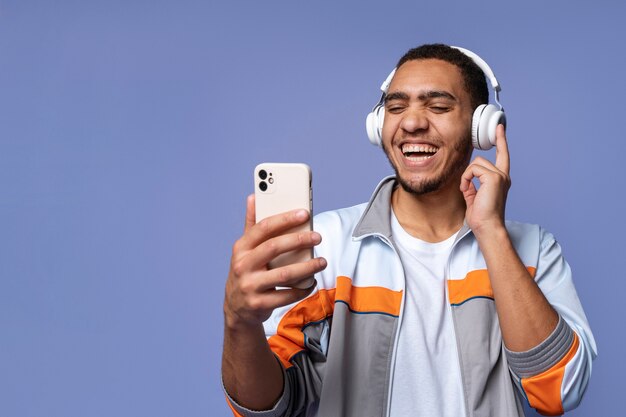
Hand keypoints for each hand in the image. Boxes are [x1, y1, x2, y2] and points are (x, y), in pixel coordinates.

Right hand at [224, 195, 326, 328]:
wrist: (237, 309)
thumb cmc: (246, 272)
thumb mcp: (244, 250)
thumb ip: (251, 224)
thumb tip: (253, 197)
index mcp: (241, 248)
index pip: (263, 228)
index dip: (285, 219)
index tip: (305, 213)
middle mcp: (243, 266)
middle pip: (274, 248)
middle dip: (299, 240)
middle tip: (317, 236)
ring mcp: (250, 286)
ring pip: (284, 274)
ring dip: (307, 267)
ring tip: (322, 261)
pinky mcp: (260, 304)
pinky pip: (287, 295)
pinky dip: (303, 288)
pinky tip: (312, 282)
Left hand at [460, 124, 510, 235]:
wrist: (487, 226)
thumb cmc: (481, 216)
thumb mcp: (475, 197)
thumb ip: (473, 186)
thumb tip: (467, 181)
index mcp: (501, 179)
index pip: (503, 155)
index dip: (501, 141)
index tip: (499, 127)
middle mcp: (503, 176)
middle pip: (481, 159)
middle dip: (469, 172)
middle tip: (466, 188)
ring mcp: (500, 176)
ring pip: (476, 163)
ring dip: (467, 176)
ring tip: (467, 191)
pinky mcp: (494, 178)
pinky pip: (472, 169)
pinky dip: (466, 179)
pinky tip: (467, 189)